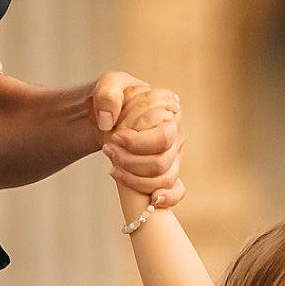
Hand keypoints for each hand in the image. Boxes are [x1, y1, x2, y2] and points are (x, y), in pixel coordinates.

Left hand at [88, 71, 183, 204]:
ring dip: (135, 179)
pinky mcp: (167, 171)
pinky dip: (168, 198)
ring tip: (112, 168)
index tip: (115, 138)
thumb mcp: (108, 85)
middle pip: (162, 162)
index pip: (163, 137)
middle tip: (108, 152)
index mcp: (169, 111)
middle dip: (131, 162)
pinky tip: (152, 200)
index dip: (138, 143)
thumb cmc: (113, 99)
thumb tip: (108, 121)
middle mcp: (176, 135)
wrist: (108, 117)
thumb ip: (108, 94)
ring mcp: (173, 155)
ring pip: (164, 179)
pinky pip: (176, 191)